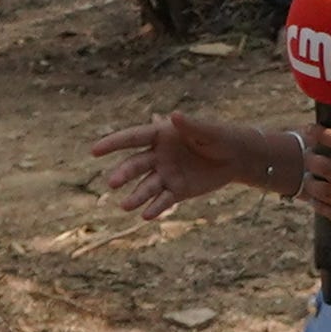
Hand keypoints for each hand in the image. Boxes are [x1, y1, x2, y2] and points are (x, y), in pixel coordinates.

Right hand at [91, 111, 258, 219]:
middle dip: (123, 173)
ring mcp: (165, 174)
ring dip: (135, 196)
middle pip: (136, 165)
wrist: (236, 158)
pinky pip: (162, 201)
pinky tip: (146, 216)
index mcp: (160, 135)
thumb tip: (173, 115)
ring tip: (126, 206)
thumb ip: (189, 126)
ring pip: (146, 187)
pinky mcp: (176, 191)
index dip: (113, 143)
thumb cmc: (219, 137)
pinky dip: (154, 208)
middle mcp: (158, 156)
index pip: (132, 138)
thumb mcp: (206, 131)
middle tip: (112, 182)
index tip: (94, 151)